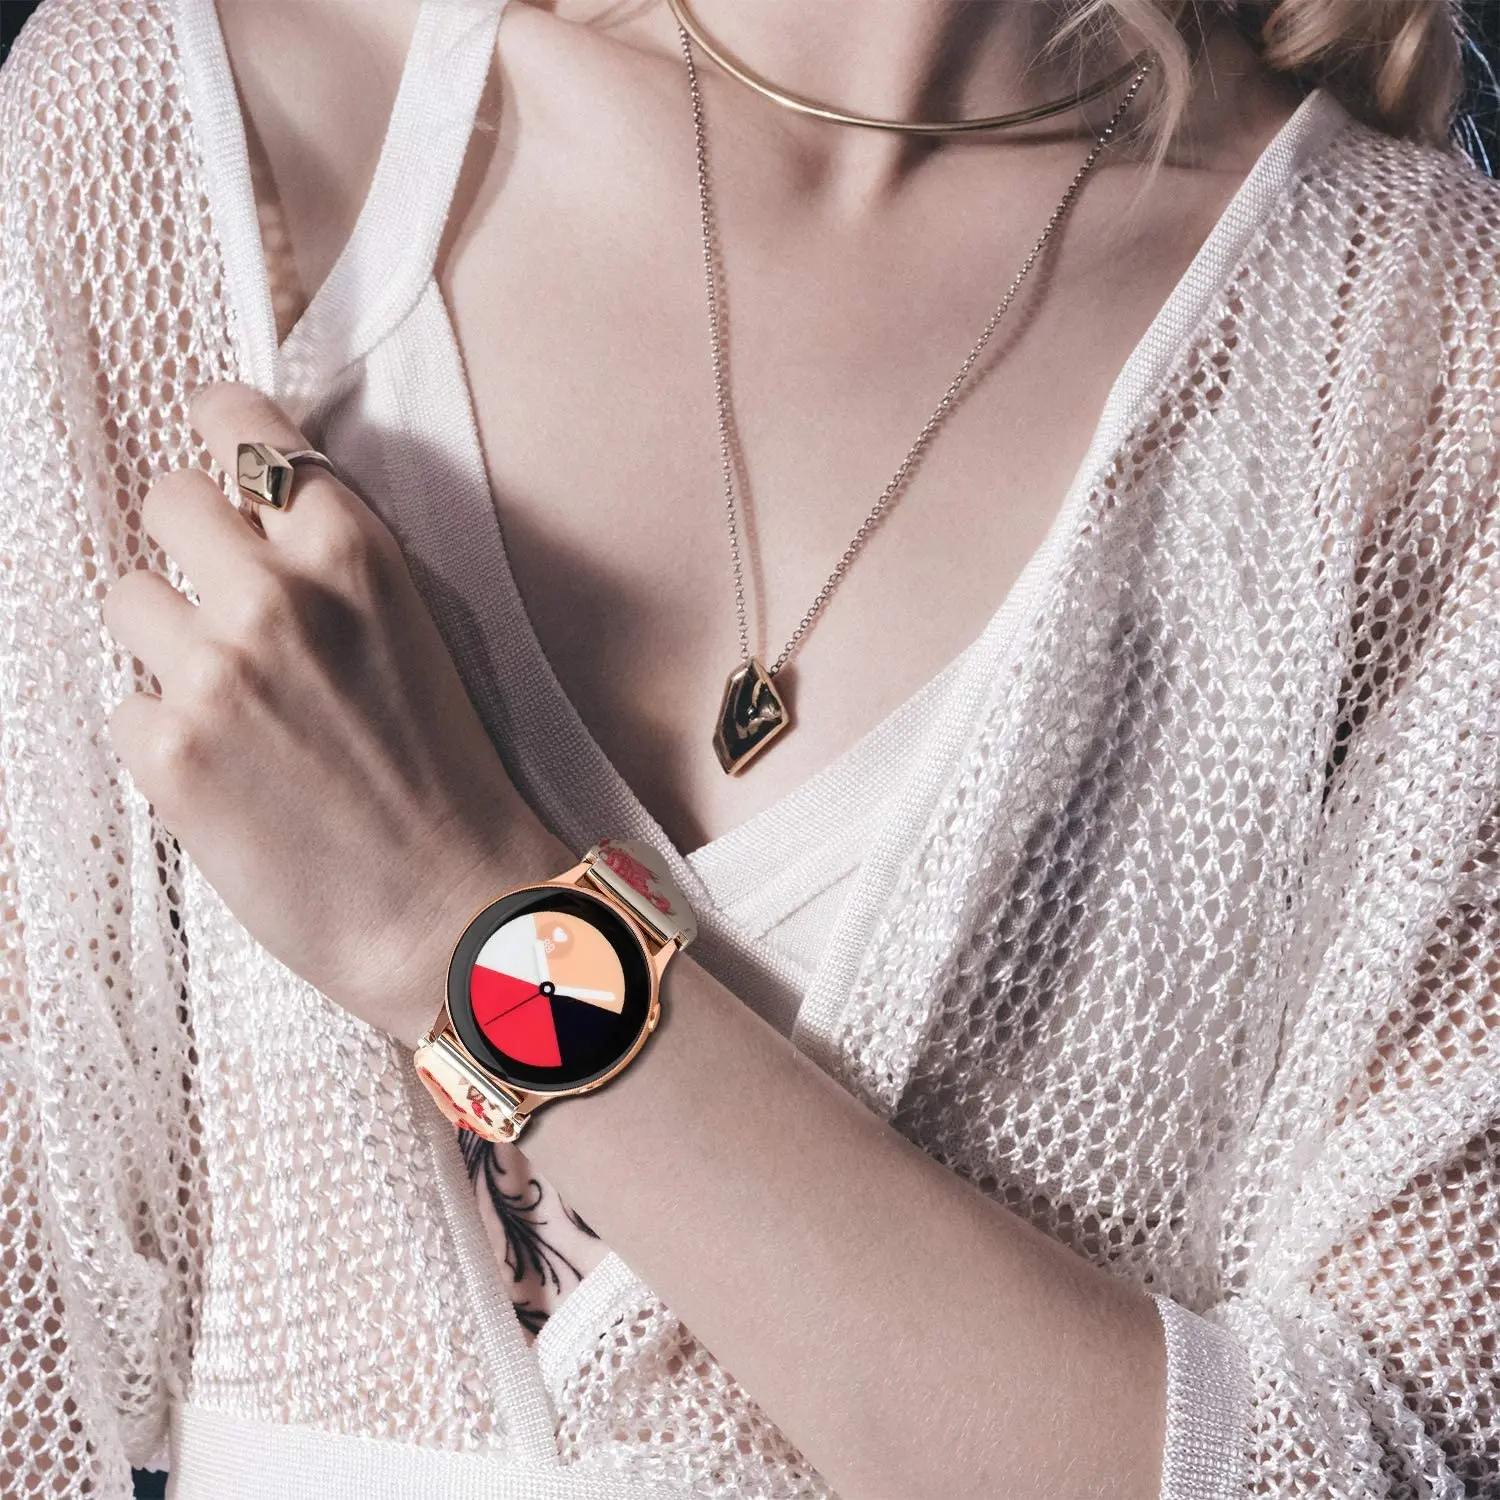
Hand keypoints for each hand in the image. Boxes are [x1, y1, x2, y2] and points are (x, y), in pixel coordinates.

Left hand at [103, 382, 559, 1045]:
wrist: (450, 908)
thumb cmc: (449, 778)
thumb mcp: (416, 632)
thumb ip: (334, 563)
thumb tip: (246, 515)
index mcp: (356, 554)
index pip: (241, 426)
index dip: (219, 428)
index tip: (214, 445)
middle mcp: (277, 595)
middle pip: (164, 497)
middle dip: (187, 541)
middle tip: (223, 600)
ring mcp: (214, 672)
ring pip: (127, 596)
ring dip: (165, 637)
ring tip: (229, 699)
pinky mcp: (168, 753)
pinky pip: (124, 700)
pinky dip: (161, 729)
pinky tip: (226, 769)